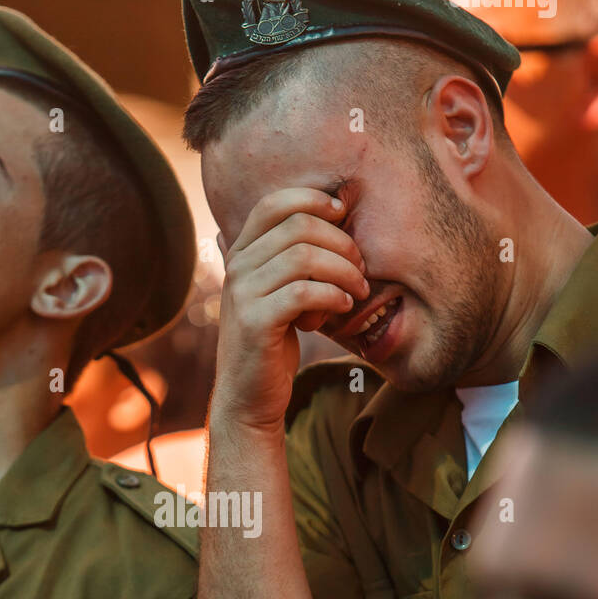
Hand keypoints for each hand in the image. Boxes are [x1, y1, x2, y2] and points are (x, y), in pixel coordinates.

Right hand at [213, 187, 368, 432]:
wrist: (248, 398)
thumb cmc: (274, 343)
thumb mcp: (280, 293)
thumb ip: (293, 259)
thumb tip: (335, 213)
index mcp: (240, 254)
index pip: (273, 204)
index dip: (312, 201)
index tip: (343, 216)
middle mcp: (236, 268)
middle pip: (298, 227)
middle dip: (341, 243)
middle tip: (360, 269)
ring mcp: (242, 294)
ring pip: (304, 257)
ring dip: (343, 271)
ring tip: (357, 292)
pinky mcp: (255, 323)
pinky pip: (303, 293)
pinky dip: (333, 296)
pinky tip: (343, 308)